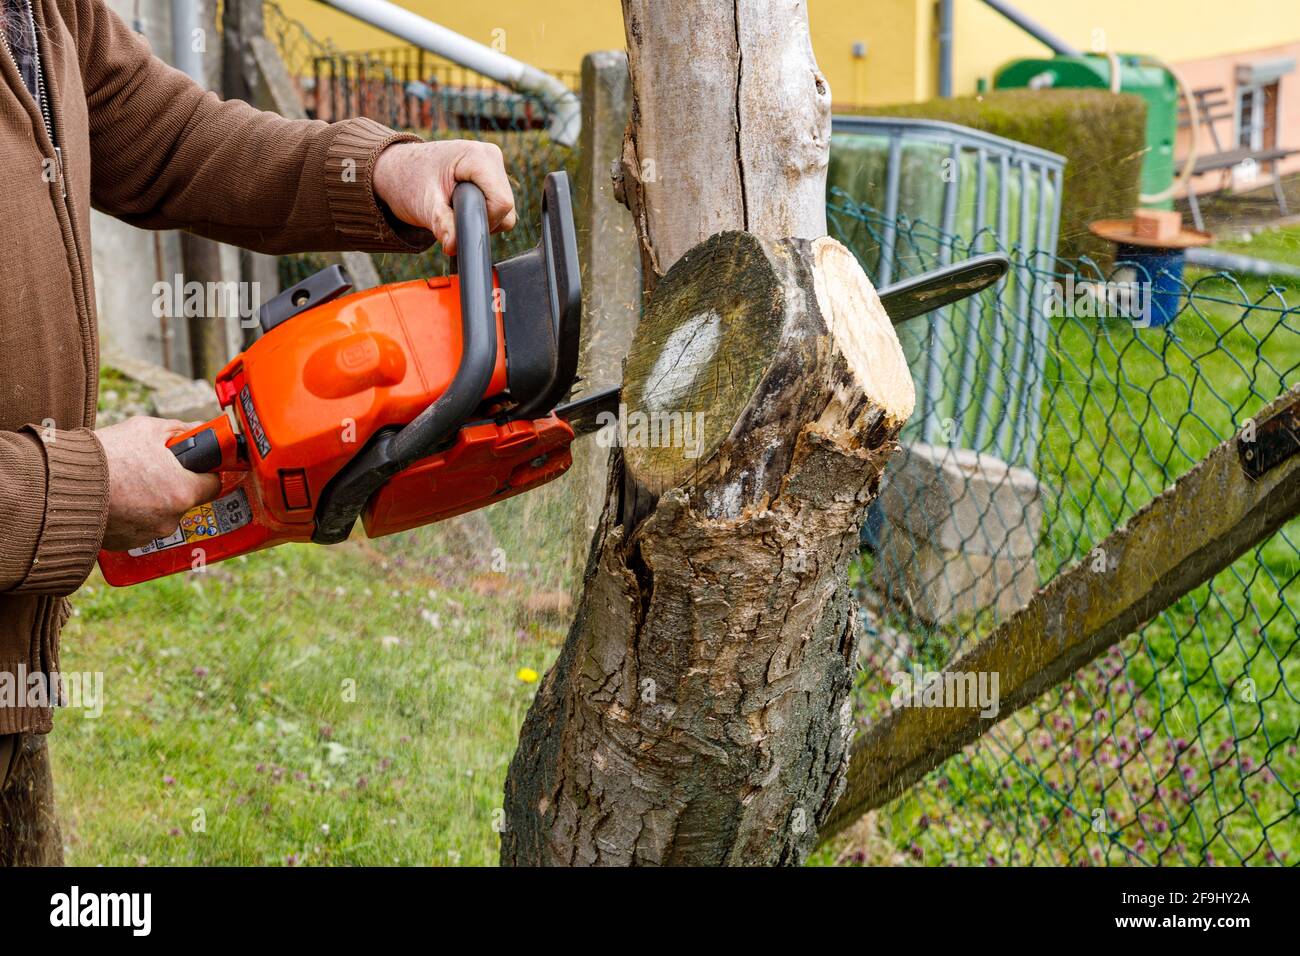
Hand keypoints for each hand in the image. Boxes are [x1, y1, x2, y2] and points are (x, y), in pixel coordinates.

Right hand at [97, 417, 221, 551]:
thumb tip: (199, 430)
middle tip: (150, 469)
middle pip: (185, 499)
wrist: (60, 484)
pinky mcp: (127, 544)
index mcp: (183, 491)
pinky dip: (131, 516)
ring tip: (126, 483)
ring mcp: (149, 535)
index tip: (194, 465)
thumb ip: (180, 430)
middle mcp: (171, 518)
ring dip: (151, 501)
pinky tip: (116, 499)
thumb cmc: (106, 455)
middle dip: (172, 485)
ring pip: (161, 514)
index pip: (212, 484)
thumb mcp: (146, 429)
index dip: (204, 472)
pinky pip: (139, 528)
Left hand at [373, 139, 517, 253]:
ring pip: (505, 210)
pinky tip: (459, 207)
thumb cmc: (408, 180)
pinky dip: (482, 215)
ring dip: (480, 219)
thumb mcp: (423, 204)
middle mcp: (491, 156)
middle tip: (450, 215)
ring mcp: (493, 165)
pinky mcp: (492, 176)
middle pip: (505, 207)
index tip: (456, 222)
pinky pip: (499, 207)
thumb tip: (453, 247)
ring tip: (452, 209)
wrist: (399, 169)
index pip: (501, 202)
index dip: (482, 220)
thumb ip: (442, 224)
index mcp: (478, 156)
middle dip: (480, 221)